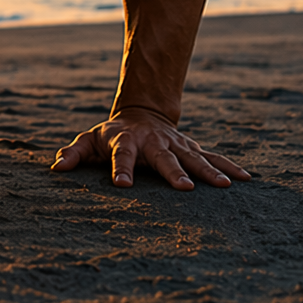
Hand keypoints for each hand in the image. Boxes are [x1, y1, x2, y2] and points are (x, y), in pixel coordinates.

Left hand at [50, 107, 250, 189]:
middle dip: (173, 172)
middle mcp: (153, 142)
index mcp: (126, 141)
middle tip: (185, 188)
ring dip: (209, 171)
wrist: (141, 114)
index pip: (120, 156)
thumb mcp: (89, 140)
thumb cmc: (110, 135)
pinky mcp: (191, 149)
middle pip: (163, 158)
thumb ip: (73, 153)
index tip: (122, 186)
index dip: (120, 169)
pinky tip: (246, 179)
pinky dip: (229, 166)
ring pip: (194, 157)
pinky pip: (213, 157)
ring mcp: (175, 145)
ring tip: (224, 186)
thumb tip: (56, 168)